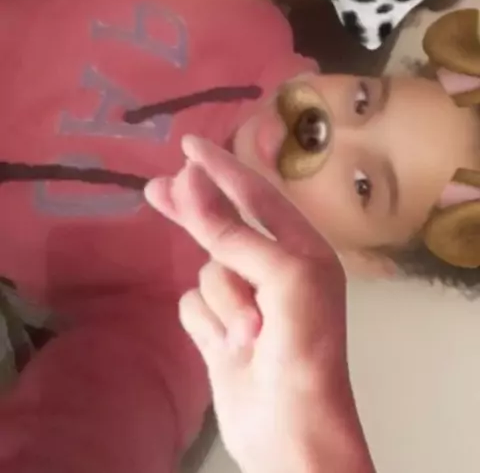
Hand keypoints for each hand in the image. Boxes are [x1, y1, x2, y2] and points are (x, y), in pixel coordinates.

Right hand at [146, 137, 374, 472]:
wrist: (293, 431)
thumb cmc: (304, 344)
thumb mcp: (279, 275)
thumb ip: (231, 230)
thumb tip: (189, 180)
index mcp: (302, 248)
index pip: (255, 195)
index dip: (222, 167)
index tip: (188, 144)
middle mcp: (274, 269)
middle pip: (221, 227)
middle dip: (194, 213)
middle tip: (155, 190)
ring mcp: (245, 302)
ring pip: (207, 273)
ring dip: (224, 301)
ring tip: (249, 334)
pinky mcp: (220, 333)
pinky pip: (193, 306)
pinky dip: (208, 324)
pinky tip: (227, 348)